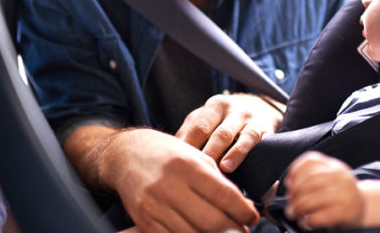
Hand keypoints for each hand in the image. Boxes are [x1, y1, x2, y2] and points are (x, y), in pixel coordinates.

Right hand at [102, 128, 258, 231]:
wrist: (127, 155)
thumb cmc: (167, 154)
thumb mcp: (196, 157)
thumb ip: (219, 180)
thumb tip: (244, 205)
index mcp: (188, 166)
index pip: (224, 196)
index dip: (243, 212)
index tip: (252, 217)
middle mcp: (169, 186)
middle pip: (211, 222)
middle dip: (233, 230)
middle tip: (242, 230)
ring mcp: (154, 206)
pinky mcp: (143, 221)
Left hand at [176, 93, 282, 171]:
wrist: (261, 107)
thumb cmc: (225, 119)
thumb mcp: (207, 117)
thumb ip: (190, 132)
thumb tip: (170, 153)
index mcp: (214, 106)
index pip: (198, 126)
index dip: (189, 146)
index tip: (180, 165)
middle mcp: (232, 110)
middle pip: (216, 132)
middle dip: (207, 152)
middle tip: (197, 172)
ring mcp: (249, 119)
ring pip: (239, 136)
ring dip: (231, 153)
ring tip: (223, 169)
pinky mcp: (264, 129)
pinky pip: (256, 140)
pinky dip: (245, 153)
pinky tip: (241, 166)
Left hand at [283, 152, 363, 229]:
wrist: (363, 208)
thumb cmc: (339, 195)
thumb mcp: (330, 179)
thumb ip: (313, 177)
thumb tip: (287, 183)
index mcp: (334, 166)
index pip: (311, 160)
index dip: (295, 170)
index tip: (288, 182)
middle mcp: (341, 177)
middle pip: (310, 180)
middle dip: (295, 193)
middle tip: (289, 203)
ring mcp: (345, 194)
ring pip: (314, 198)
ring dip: (298, 208)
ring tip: (293, 213)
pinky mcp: (346, 212)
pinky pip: (322, 216)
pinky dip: (309, 220)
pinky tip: (306, 222)